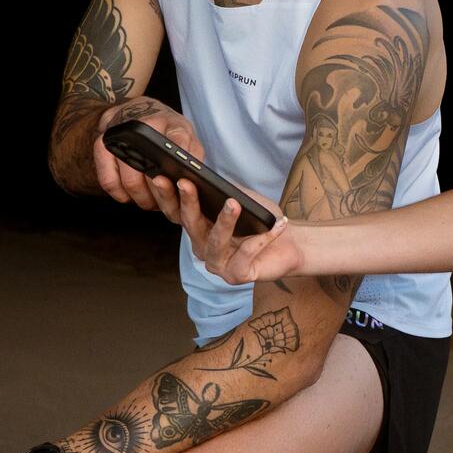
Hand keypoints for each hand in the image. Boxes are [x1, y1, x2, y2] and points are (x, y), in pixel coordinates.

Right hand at [93, 97, 200, 210]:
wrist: (135, 111)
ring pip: (130, 181)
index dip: (179, 170)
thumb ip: (193, 157)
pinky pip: (108, 181)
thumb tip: (192, 183)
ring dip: (141, 199)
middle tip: (163, 203)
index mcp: (174, 125)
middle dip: (159, 197)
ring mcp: (122, 134)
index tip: (181, 186)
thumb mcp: (188, 137)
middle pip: (152, 175)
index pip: (179, 144)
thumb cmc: (166, 130)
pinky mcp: (102, 143)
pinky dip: (120, 194)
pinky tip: (129, 194)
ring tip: (149, 201)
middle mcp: (147, 125)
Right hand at [167, 179, 305, 284]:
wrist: (291, 243)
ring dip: (225, 221)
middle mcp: (203, 247)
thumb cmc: (263, 220)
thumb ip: (223, 190)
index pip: (177, 211)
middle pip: (190, 225)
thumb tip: (206, 177)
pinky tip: (276, 224)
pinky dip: (261, 238)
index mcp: (199, 227)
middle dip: (188, 202)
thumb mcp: (242, 198)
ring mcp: (218, 264)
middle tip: (186, 183)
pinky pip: (245, 255)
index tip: (161, 177)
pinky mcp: (236, 276)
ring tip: (233, 203)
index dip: (167, 195)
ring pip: (215, 241)